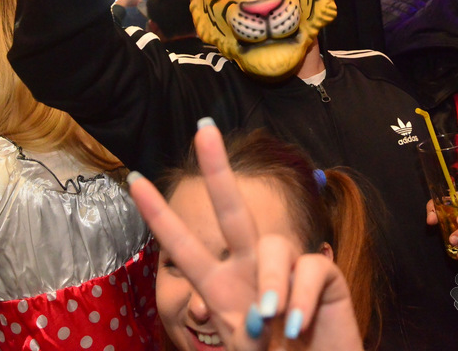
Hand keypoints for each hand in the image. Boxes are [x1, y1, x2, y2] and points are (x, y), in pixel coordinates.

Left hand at [129, 123, 362, 350]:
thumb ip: (237, 329)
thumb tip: (262, 312)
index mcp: (220, 288)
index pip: (184, 245)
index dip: (158, 214)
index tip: (133, 179)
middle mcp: (251, 271)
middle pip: (231, 211)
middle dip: (217, 169)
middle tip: (203, 128)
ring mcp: (288, 270)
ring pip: (273, 244)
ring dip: (269, 284)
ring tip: (270, 323)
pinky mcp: (324, 276)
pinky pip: (309, 266)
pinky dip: (299, 297)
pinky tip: (297, 324)